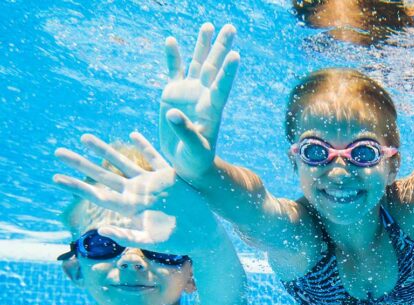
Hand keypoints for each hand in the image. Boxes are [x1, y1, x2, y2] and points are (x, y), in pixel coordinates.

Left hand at [53, 132, 207, 253]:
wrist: (204, 234)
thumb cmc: (178, 241)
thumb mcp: (151, 241)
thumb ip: (127, 236)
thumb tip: (101, 230)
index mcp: (129, 207)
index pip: (96, 194)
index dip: (76, 186)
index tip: (55, 178)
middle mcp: (136, 193)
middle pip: (102, 175)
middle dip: (80, 164)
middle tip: (58, 152)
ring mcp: (152, 183)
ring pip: (122, 163)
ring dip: (104, 150)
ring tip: (84, 138)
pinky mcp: (169, 177)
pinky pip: (154, 157)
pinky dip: (144, 146)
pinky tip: (132, 134)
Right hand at [159, 23, 239, 182]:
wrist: (187, 163)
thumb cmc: (196, 160)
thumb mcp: (194, 149)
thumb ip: (185, 131)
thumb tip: (173, 113)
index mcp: (212, 109)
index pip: (222, 87)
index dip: (228, 72)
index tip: (236, 56)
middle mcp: (203, 96)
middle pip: (214, 67)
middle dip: (221, 47)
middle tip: (231, 27)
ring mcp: (189, 93)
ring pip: (198, 64)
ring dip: (203, 45)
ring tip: (209, 25)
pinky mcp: (173, 94)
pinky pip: (174, 72)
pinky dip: (173, 57)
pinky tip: (171, 41)